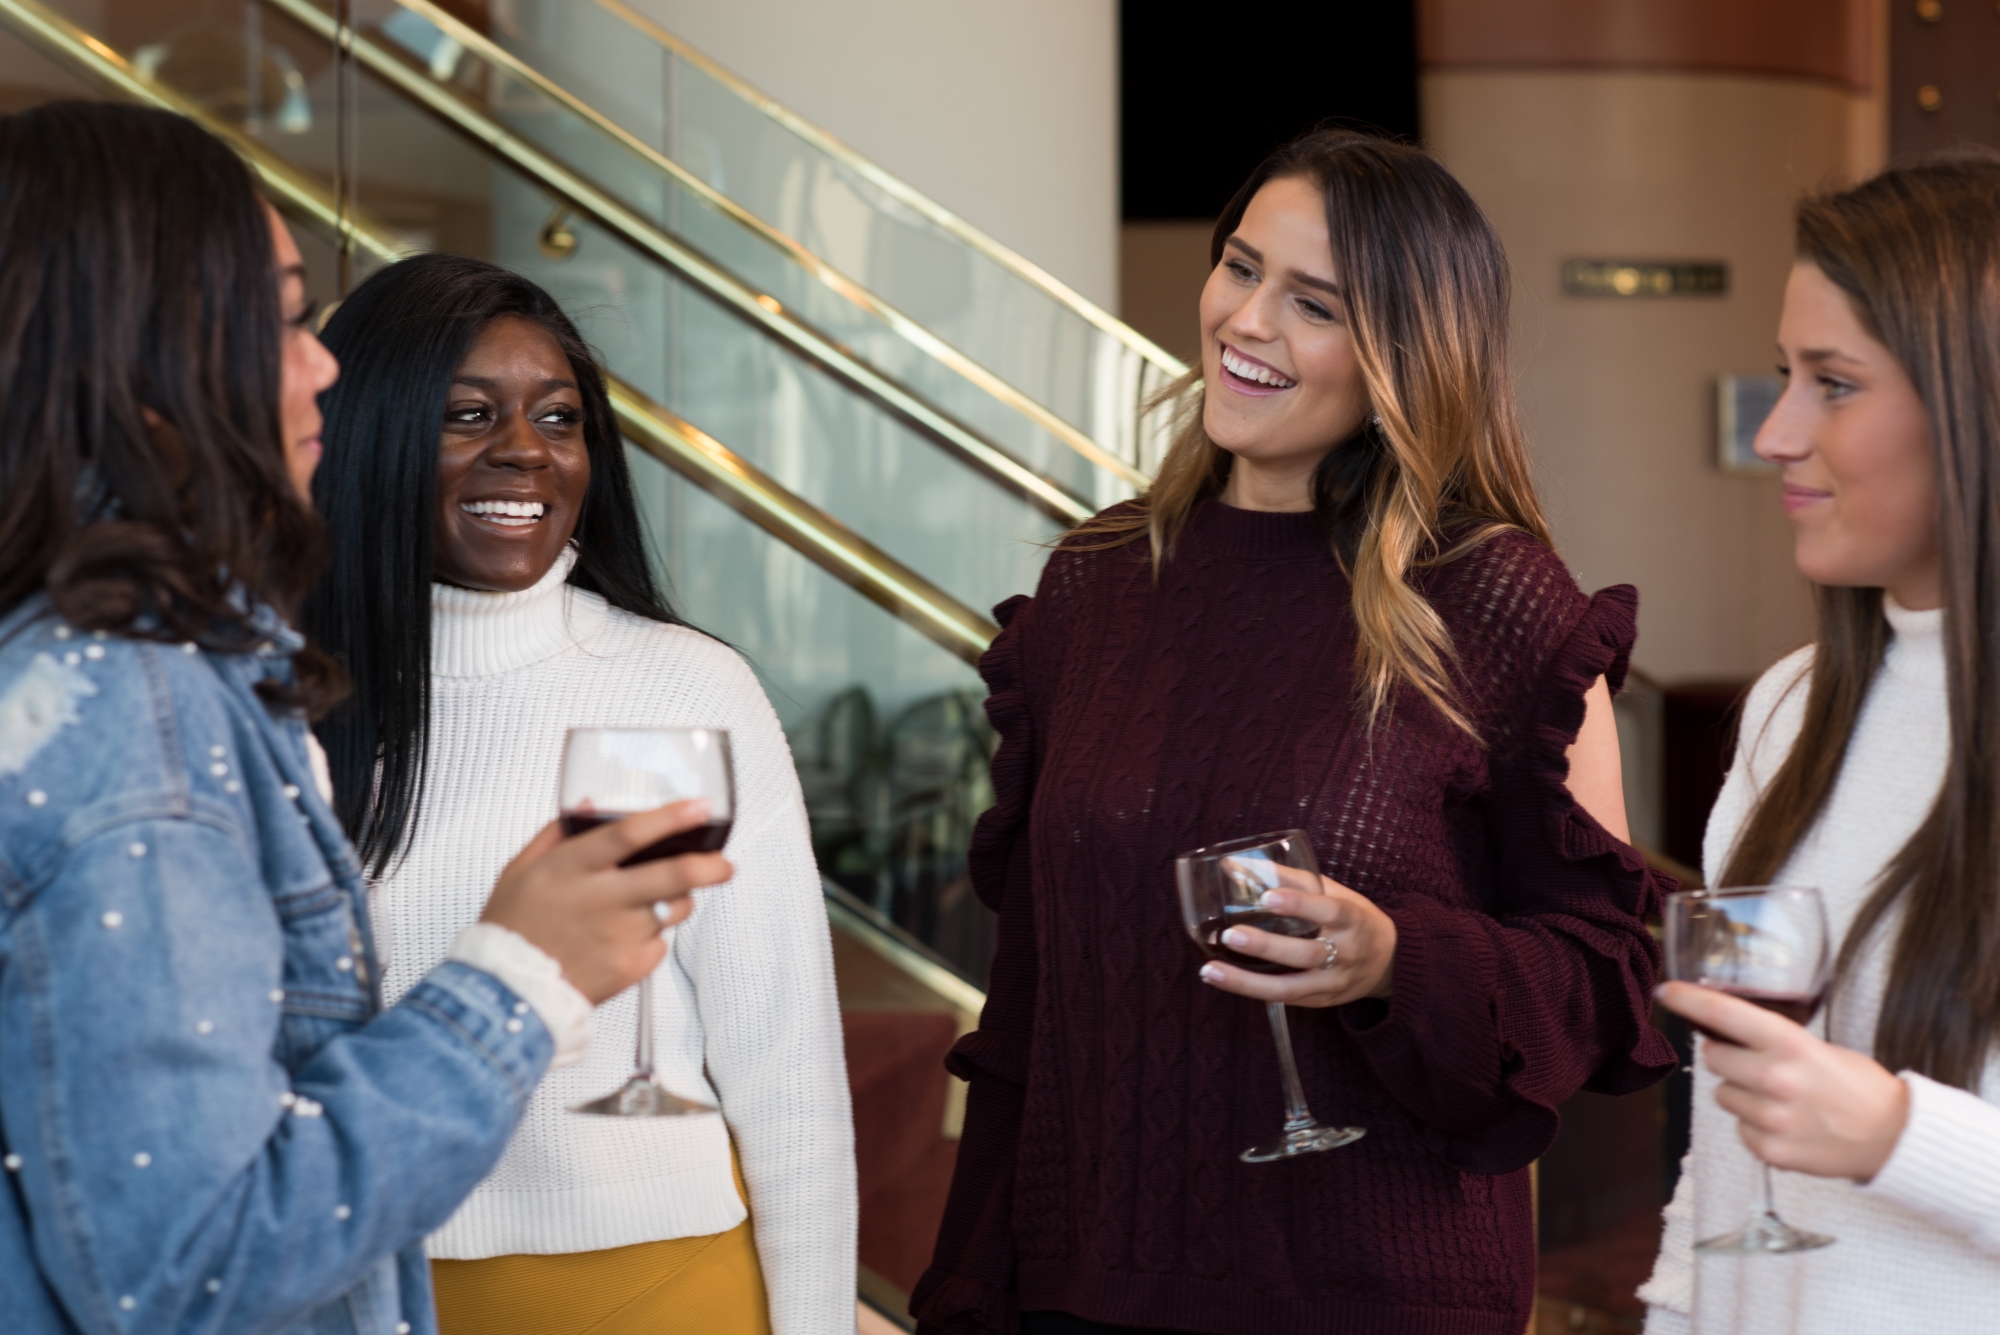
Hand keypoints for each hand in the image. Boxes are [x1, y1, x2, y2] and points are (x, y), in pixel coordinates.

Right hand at [481, 799, 731, 1004]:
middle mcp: (602, 900)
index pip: (629, 834)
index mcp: (573, 869)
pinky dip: (652, 936)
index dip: (670, 818)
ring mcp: (619, 935)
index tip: (699, 807)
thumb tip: (589, 807)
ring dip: (678, 900)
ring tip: (658, 900)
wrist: (506, 993)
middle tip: (725, 864)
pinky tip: (626, 937)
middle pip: (674, 874)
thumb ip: (556, 834)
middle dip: (710, 866)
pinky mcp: (630, 967)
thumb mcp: (520, 871)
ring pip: (675, 908)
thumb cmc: (512, 928)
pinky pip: (660, 943)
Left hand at [1197, 867, 1396, 1006]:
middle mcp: (1346, 954)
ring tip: (1210, 970)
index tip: (1268, 896)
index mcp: (1353, 919)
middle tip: (1230, 934)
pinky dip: (1251, 990)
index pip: (1330, 911)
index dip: (1300, 904)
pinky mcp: (1319, 1001)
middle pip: (1307, 954)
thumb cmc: (1352, 918)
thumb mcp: (1334, 893)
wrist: (1389, 962)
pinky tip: (1222, 980)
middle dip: (1267, 946)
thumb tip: (1235, 864)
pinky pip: (1284, 999)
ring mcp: (1333, 983)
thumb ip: (1292, 879)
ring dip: (1247, 981)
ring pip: (1290, 987)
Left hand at [1655, 981, 1909, 1182]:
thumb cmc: (1856, 1086)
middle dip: (1727, 1058)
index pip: (1723, 1014)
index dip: (1688, 1000)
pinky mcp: (1769, 1150)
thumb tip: (1719, 1029)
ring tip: (1781, 1099)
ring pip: (1723, 1095)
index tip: (1666, 992)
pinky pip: (1739, 1128)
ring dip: (1742, 1093)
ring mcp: (1770, 1118)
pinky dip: (1755, 1126)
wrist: (1894, 1138)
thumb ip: (1770, 1039)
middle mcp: (1775, 1079)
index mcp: (1789, 1044)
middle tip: (1757, 1064)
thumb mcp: (1816, 1047)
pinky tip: (1787, 1124)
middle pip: (1712, 1058)